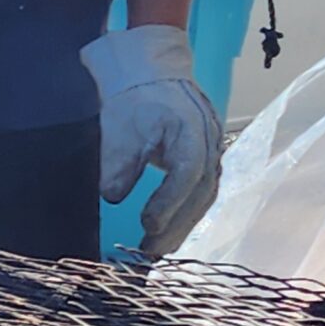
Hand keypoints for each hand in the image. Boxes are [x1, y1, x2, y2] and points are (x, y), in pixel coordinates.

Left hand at [84, 25, 221, 256]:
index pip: (187, 175)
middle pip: (201, 194)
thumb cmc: (134, 97)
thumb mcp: (120, 126)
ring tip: (155, 251)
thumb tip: (112, 196)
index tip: (146, 224)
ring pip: (203, 198)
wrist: (151, 72)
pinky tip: (167, 232)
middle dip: (176, 227)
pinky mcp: (205, 159)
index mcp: (193, 132)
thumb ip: (119, 161)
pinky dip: (184, 214)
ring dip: (181, 227)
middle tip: (149, 253)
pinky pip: (200, 193)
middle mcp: (211, 145)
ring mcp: (212, 152)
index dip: (169, 203)